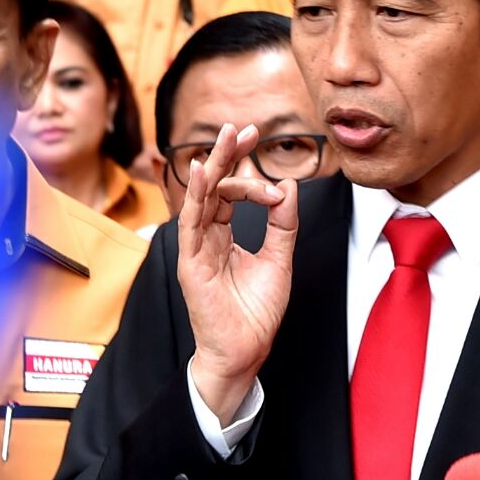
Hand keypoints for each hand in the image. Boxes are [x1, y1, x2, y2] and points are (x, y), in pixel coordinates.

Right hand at [179, 123, 297, 422]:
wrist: (245, 351)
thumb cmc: (256, 311)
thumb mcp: (279, 259)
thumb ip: (282, 223)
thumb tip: (288, 186)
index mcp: (224, 236)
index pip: (231, 194)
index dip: (250, 179)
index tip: (277, 184)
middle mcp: (207, 238)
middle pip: (213, 188)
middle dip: (227, 156)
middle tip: (240, 129)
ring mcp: (197, 249)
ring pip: (202, 198)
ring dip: (214, 165)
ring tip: (225, 136)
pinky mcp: (192, 264)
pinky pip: (192, 224)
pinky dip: (197, 197)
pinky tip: (205, 171)